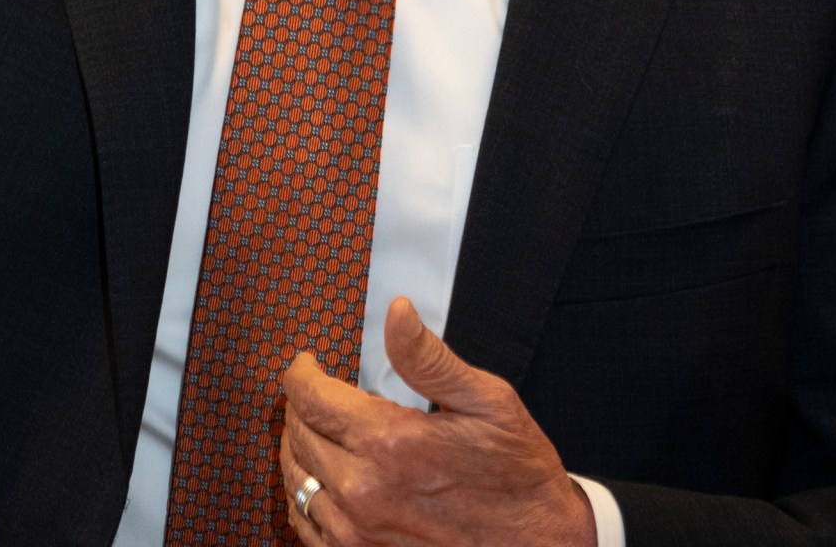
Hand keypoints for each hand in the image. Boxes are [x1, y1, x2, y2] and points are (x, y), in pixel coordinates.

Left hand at [279, 297, 594, 546]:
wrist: (539, 545)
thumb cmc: (518, 475)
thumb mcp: (487, 402)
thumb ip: (428, 358)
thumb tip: (396, 313)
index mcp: (389, 442)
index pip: (310, 397)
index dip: (301, 373)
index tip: (307, 364)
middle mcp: (362, 490)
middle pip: (297, 434)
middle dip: (301, 406)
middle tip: (316, 394)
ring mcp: (356, 531)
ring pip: (295, 479)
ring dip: (298, 448)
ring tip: (314, 430)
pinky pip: (305, 523)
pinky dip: (303, 496)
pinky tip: (320, 480)